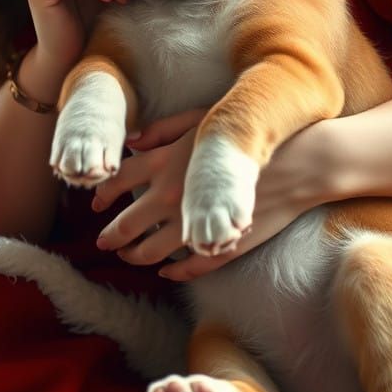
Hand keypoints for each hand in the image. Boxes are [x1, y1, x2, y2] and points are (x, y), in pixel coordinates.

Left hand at [95, 110, 336, 280]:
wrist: (295, 163)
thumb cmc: (247, 134)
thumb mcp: (200, 119)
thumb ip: (163, 129)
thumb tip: (132, 141)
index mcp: (164, 164)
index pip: (118, 182)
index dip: (103, 194)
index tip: (96, 202)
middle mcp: (172, 197)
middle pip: (127, 224)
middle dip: (111, 236)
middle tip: (103, 242)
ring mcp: (194, 225)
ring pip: (151, 251)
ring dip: (135, 256)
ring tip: (129, 256)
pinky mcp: (218, 246)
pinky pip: (187, 267)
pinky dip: (173, 271)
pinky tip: (167, 271)